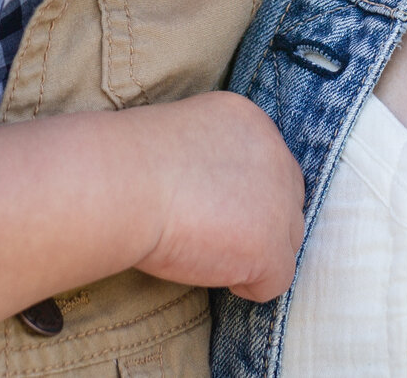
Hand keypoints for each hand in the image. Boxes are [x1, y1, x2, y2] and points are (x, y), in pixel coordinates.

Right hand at [128, 91, 305, 301]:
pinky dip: (247, 285)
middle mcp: (276, 155)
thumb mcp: (182, 138)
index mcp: (251, 121)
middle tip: (210, 234)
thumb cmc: (129, 162)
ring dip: (252, 252)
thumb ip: (212, 157)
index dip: (241, 194)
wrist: (121, 183)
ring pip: (286, 241)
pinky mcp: (272, 247)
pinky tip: (212, 272)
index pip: (268, 166)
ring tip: (205, 251)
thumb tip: (216, 193)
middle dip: (256, 222)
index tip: (208, 205)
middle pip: (286, 202)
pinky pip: (276, 280)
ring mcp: (279, 203)